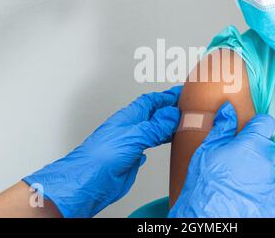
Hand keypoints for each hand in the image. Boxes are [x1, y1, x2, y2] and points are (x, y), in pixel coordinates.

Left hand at [23, 86, 181, 217]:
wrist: (89, 181)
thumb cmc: (100, 156)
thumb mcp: (134, 136)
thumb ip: (155, 126)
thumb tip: (172, 115)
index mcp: (129, 116)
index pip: (151, 101)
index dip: (166, 96)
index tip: (180, 93)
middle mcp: (130, 127)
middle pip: (153, 113)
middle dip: (168, 109)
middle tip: (185, 108)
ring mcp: (131, 142)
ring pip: (153, 129)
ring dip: (166, 125)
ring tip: (180, 123)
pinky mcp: (132, 158)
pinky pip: (149, 144)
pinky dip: (159, 141)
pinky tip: (163, 142)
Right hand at [168, 102, 274, 217]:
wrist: (208, 219)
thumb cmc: (204, 185)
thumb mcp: (207, 151)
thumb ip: (222, 128)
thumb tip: (228, 109)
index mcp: (251, 144)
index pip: (265, 123)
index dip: (257, 125)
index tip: (250, 131)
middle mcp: (267, 161)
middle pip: (270, 147)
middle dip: (258, 152)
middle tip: (239, 163)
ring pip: (274, 172)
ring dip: (263, 175)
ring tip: (243, 185)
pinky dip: (274, 197)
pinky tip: (258, 199)